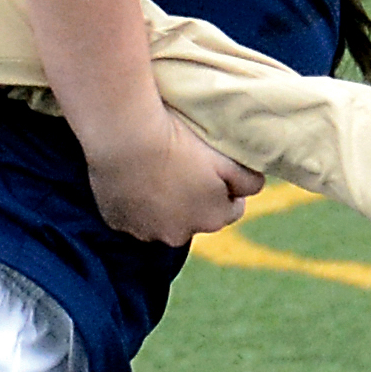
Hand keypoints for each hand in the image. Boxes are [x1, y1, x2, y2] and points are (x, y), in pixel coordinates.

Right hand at [86, 106, 263, 243]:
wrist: (125, 137)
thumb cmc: (180, 141)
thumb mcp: (227, 157)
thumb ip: (248, 178)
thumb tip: (254, 187)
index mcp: (211, 219)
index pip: (231, 209)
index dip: (225, 187)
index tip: (213, 168)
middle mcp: (179, 235)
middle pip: (194, 218)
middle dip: (192, 199)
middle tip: (182, 166)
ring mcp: (144, 231)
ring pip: (160, 220)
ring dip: (161, 204)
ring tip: (155, 172)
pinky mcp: (116, 222)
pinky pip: (130, 215)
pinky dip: (133, 202)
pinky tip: (132, 178)